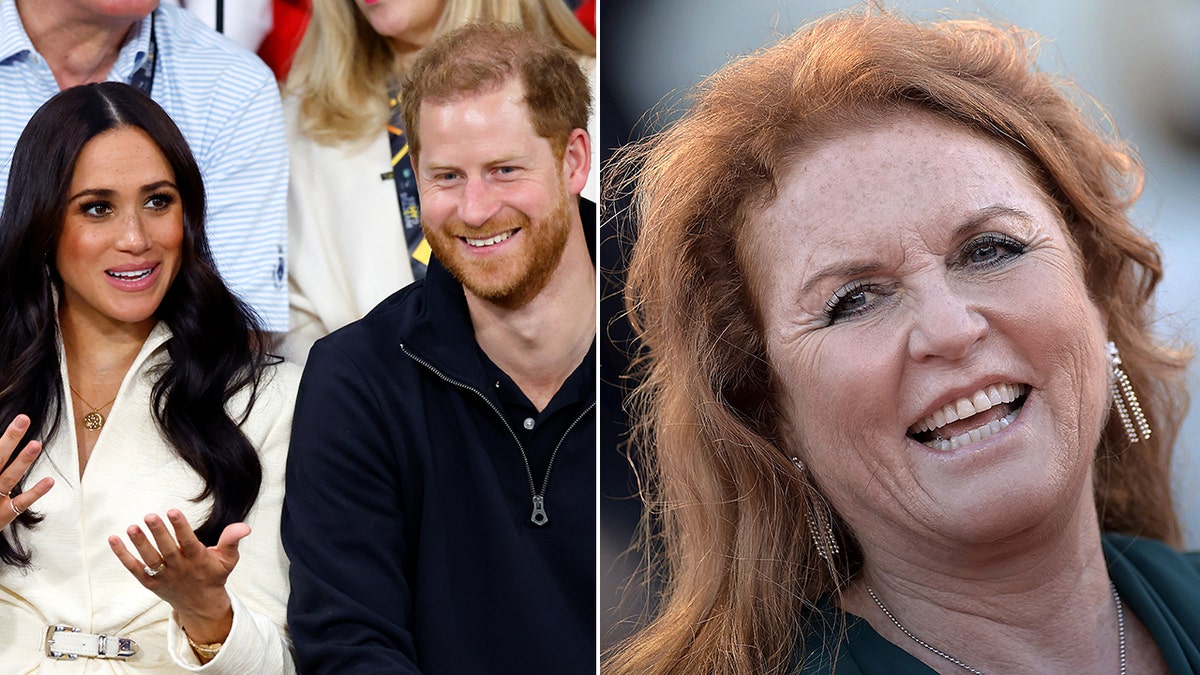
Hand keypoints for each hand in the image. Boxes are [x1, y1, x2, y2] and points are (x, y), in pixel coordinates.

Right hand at [0, 414, 53, 528]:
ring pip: (9, 477)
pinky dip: (35, 492)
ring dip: (23, 461)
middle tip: (23, 419)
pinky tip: (49, 481)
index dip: (6, 437)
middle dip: (10, 438)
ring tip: (36, 444)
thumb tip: (3, 444)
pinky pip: (22, 502)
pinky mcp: (5, 514)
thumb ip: (0, 462)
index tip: (20, 419)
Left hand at [108, 510, 250, 647]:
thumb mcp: (229, 559)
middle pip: (167, 550)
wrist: (201, 605)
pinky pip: (134, 568)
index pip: (189, 542)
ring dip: (140, 544)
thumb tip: (244, 526)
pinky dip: (123, 555)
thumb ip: (232, 540)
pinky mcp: (150, 582)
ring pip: (150, 559)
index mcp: (198, 560)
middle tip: (150, 516)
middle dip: (158, 533)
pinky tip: (114, 539)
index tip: (173, 511)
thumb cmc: (214, 575)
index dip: (181, 527)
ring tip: (132, 527)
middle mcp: (179, 568)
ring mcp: (163, 576)